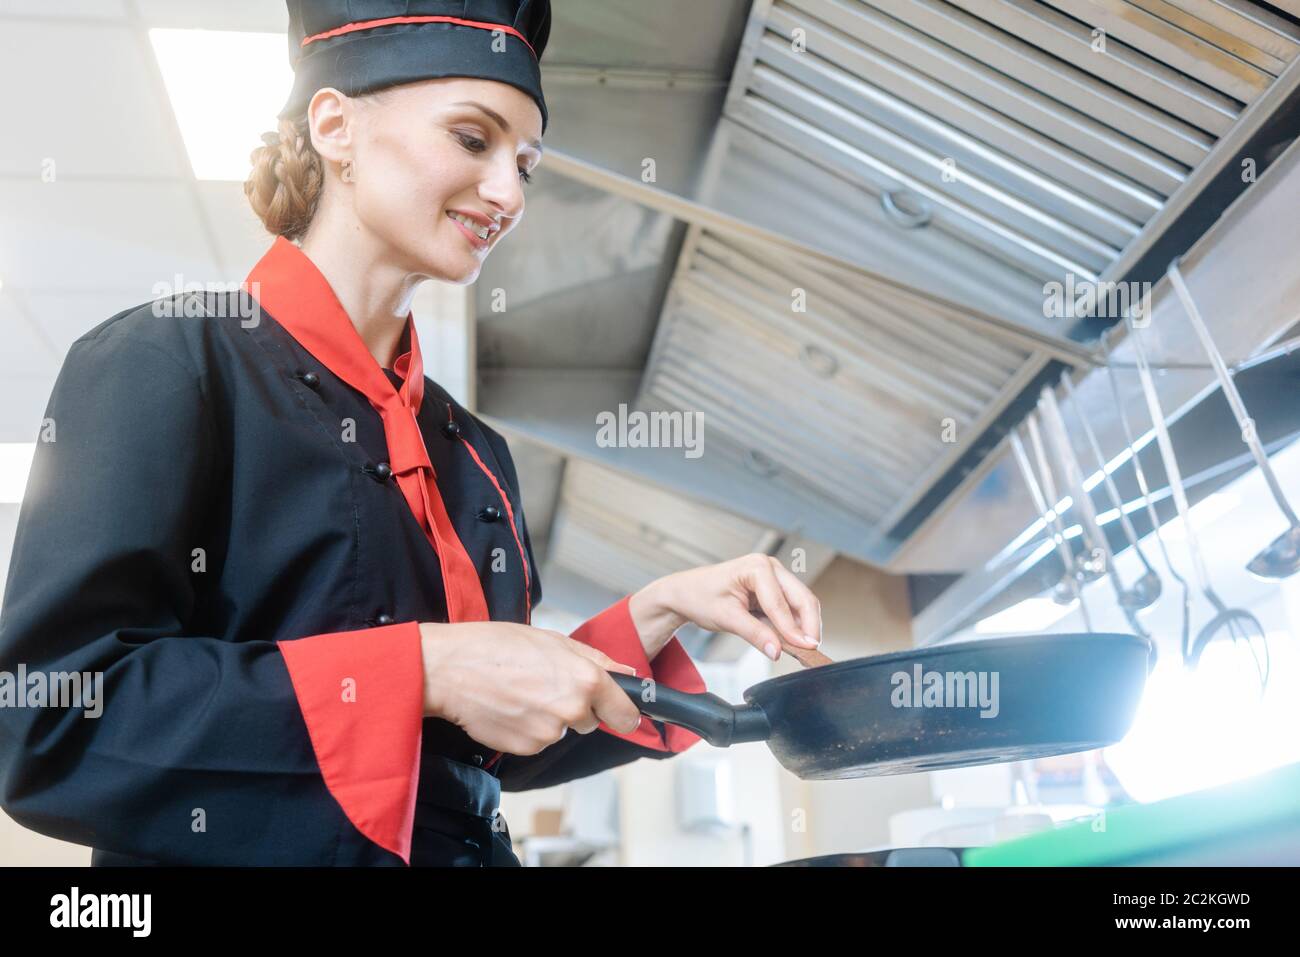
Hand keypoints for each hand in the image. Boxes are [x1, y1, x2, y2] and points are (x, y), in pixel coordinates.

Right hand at [417, 621, 643, 754]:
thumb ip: (595, 659)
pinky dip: (529, 728)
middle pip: (592, 721)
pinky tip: (510, 706)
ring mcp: (549, 733)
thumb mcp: (552, 640)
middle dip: (578, 708)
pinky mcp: (527, 748)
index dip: (623, 711)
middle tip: (547, 684)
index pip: (626, 713)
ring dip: (550, 716)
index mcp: (586, 679)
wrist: (449, 670)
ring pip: (563, 730)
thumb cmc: (496, 646)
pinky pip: (539, 740)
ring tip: (521, 692)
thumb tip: (626, 674)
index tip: (620, 710)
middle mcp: (572, 709)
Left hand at [635, 553, 821, 661]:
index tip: (806, 649)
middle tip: (811, 652)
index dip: (794, 629)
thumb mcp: (725, 618)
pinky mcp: (774, 589)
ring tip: (804, 650)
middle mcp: (770, 567)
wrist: (685, 592)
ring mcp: (774, 577)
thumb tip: (777, 650)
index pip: (781, 602)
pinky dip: (795, 625)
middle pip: (802, 598)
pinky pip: (792, 608)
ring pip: (801, 603)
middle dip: (809, 626)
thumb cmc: (699, 597)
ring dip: (804, 626)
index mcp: (757, 567)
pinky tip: (794, 641)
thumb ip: (754, 634)